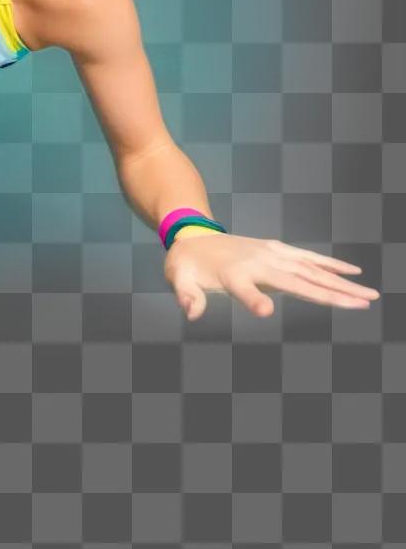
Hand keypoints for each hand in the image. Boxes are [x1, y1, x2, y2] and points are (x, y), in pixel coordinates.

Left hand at [163, 232, 379, 320]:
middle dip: (329, 293)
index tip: (267, 312)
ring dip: (341, 283)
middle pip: (296, 280)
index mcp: (232, 273)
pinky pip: (308, 258)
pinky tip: (354, 272)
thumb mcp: (178, 279)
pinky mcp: (277, 250)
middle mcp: (257, 261)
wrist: (192, 236)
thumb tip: (190, 312)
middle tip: (362, 304)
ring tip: (369, 295)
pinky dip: (331, 264)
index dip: (253, 299)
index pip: (244, 289)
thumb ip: (186, 295)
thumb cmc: (186, 265)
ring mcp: (270, 254)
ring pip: (311, 270)